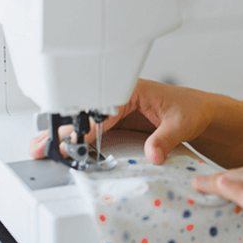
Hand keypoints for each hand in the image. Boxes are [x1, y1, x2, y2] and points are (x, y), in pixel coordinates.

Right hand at [28, 79, 213, 163]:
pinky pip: (95, 130)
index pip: (103, 107)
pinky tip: (64, 149)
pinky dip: (78, 140)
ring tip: (41, 147)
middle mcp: (122, 97)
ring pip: (87, 121)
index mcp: (134, 89)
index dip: (87, 125)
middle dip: (64, 128)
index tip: (73, 141)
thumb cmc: (191, 108)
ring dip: (65, 134)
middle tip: (43, 145)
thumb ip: (165, 138)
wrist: (200, 112)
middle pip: (88, 113)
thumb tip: (152, 154)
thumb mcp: (181, 123)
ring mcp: (118, 109)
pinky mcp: (119, 121)